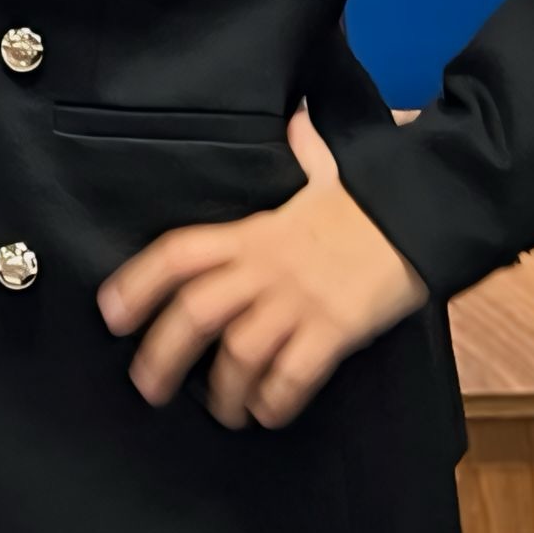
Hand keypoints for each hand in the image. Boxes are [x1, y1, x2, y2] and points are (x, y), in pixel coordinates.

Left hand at [97, 107, 428, 428]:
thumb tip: (296, 118)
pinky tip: (270, 414)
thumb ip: (302, 152)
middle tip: (149, 389)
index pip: (179, 253)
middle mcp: (265, 267)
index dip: (137, 282)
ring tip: (224, 413)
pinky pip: (293, 375)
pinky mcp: (335, 329)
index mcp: (252, 232)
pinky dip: (276, 401)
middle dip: (164, 356)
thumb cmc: (368, 199)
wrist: (423, 216)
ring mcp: (299, 299)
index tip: (110, 314)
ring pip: (240, 353)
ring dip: (226, 392)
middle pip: (196, 312)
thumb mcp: (325, 171)